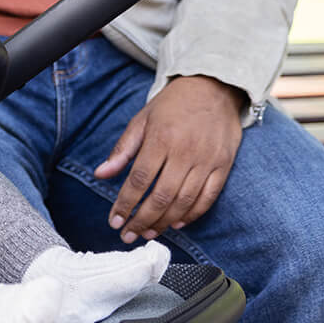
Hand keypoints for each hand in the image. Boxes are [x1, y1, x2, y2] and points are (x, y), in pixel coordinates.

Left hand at [94, 75, 244, 242]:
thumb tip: (100, 174)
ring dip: (164, 222)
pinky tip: (176, 223)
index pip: (139, 180)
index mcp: (161, 139)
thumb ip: (122, 149)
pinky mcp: (223, 166)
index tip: (114, 221)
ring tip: (148, 233)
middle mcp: (185, 153)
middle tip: (127, 235)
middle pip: (161, 196)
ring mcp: (207, 161)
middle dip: (141, 220)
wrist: (213, 87)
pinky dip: (192, 214)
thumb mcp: (142, 120)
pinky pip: (208, 198)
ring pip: (184, 202)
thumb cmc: (172, 105)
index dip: (125, 204)